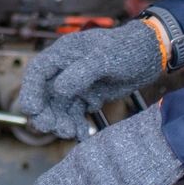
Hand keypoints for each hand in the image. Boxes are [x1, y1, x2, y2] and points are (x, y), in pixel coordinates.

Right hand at [14, 20, 164, 139]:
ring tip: (70, 133)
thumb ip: (82, 72)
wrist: (152, 54)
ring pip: (59, 107)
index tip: (32, 110)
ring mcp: (77, 84)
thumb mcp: (105, 58)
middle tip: (54, 127)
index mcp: (64, 53)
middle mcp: (66, 69)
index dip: (31, 90)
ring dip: (60, 121)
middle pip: (45, 93)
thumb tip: (59, 89)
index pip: (38, 71)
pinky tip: (81, 135)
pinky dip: (76, 125)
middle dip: (46, 112)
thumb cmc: (128, 48)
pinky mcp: (89, 96)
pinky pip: (76, 114)